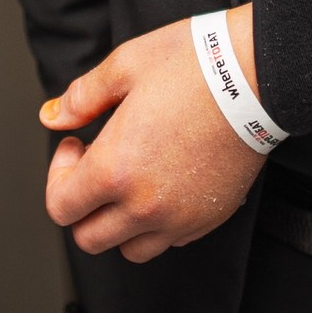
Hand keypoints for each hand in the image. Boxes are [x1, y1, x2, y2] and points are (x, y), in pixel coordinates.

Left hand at [40, 6, 265, 259]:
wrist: (258, 75)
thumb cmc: (195, 64)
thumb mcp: (126, 65)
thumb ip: (82, 97)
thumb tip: (53, 117)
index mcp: (116, 168)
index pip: (60, 207)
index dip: (58, 175)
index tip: (77, 145)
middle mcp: (145, 204)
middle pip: (89, 238)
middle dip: (83, 204)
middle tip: (97, 165)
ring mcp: (180, 217)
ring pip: (130, 248)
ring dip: (119, 221)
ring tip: (131, 178)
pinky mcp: (209, 218)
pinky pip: (170, 240)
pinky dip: (158, 222)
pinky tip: (165, 181)